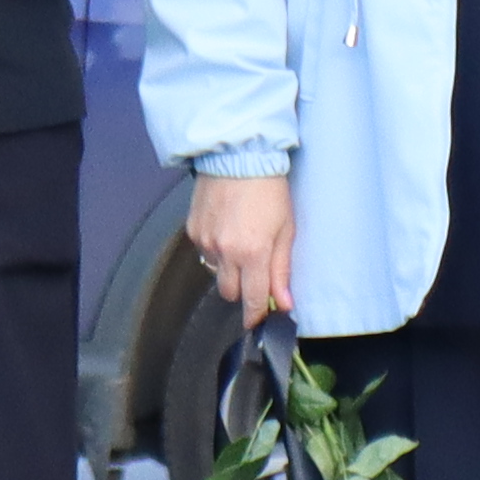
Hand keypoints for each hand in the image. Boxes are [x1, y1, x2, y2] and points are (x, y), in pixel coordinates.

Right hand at [186, 170, 295, 325]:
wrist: (239, 157)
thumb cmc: (269, 189)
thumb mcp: (286, 229)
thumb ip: (282, 269)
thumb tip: (283, 302)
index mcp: (252, 253)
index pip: (251, 299)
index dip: (254, 315)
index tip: (257, 322)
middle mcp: (225, 251)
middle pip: (229, 292)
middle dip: (242, 289)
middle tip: (255, 273)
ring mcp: (206, 241)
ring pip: (215, 273)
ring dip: (228, 268)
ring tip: (242, 242)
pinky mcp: (193, 230)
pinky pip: (204, 253)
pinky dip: (215, 249)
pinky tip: (227, 230)